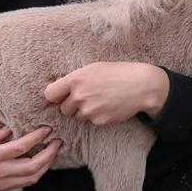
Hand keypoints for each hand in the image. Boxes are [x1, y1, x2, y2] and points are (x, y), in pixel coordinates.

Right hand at [0, 126, 61, 190]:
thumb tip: (11, 129)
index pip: (20, 148)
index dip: (36, 138)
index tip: (46, 129)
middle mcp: (0, 172)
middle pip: (32, 166)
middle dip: (49, 154)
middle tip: (58, 142)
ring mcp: (3, 183)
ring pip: (32, 177)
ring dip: (47, 164)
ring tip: (54, 151)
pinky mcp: (4, 188)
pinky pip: (26, 182)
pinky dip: (38, 173)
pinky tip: (43, 163)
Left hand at [44, 62, 169, 125]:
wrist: (141, 85)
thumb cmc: (118, 73)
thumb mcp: (93, 68)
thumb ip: (75, 79)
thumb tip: (59, 88)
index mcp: (76, 79)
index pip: (50, 94)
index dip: (55, 96)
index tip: (61, 96)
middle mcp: (79, 95)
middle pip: (63, 108)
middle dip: (72, 105)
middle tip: (87, 97)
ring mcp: (89, 110)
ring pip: (77, 116)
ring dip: (85, 111)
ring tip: (101, 100)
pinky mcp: (99, 121)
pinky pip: (91, 121)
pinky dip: (97, 116)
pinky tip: (108, 106)